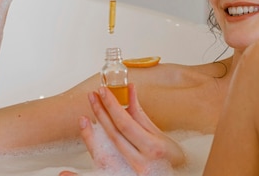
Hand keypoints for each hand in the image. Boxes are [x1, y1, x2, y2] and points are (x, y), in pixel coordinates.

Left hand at [70, 84, 185, 174]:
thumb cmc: (174, 160)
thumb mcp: (162, 136)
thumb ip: (143, 117)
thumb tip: (130, 94)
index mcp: (153, 147)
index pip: (125, 123)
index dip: (112, 105)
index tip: (103, 91)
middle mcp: (140, 160)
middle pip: (114, 132)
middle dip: (101, 111)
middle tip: (93, 95)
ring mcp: (132, 169)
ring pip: (108, 144)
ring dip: (96, 125)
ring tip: (91, 107)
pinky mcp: (125, 173)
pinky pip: (105, 159)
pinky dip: (92, 148)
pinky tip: (84, 139)